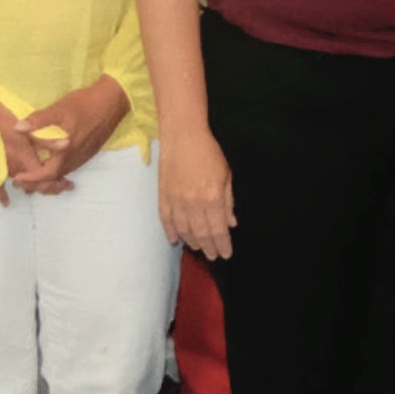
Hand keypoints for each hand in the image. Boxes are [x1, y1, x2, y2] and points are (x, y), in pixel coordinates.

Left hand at [9, 77, 130, 194]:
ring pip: (63, 174)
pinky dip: (58, 171)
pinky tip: (52, 164)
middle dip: (36, 182)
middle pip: (54, 179)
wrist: (112, 101)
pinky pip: (70, 167)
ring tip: (32, 174)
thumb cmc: (84, 104)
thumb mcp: (59, 109)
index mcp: (66, 150)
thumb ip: (38, 120)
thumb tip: (18, 128)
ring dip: (47, 178)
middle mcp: (75, 157)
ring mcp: (83, 156)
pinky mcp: (88, 152)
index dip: (31, 179)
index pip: (46, 174)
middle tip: (20, 179)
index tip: (17, 177)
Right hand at [158, 126, 235, 256]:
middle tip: (213, 256)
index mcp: (213, 198)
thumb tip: (231, 224)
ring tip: (199, 248)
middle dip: (209, 248)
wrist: (182, 137)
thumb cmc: (208, 153)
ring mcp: (176, 201)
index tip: (226, 254)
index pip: (218, 230)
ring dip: (192, 242)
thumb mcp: (226, 176)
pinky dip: (171, 232)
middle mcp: (194, 204)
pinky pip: (166, 221)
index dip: (223, 245)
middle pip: (201, 234)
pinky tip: (175, 240)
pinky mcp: (163, 196)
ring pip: (184, 230)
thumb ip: (228, 202)